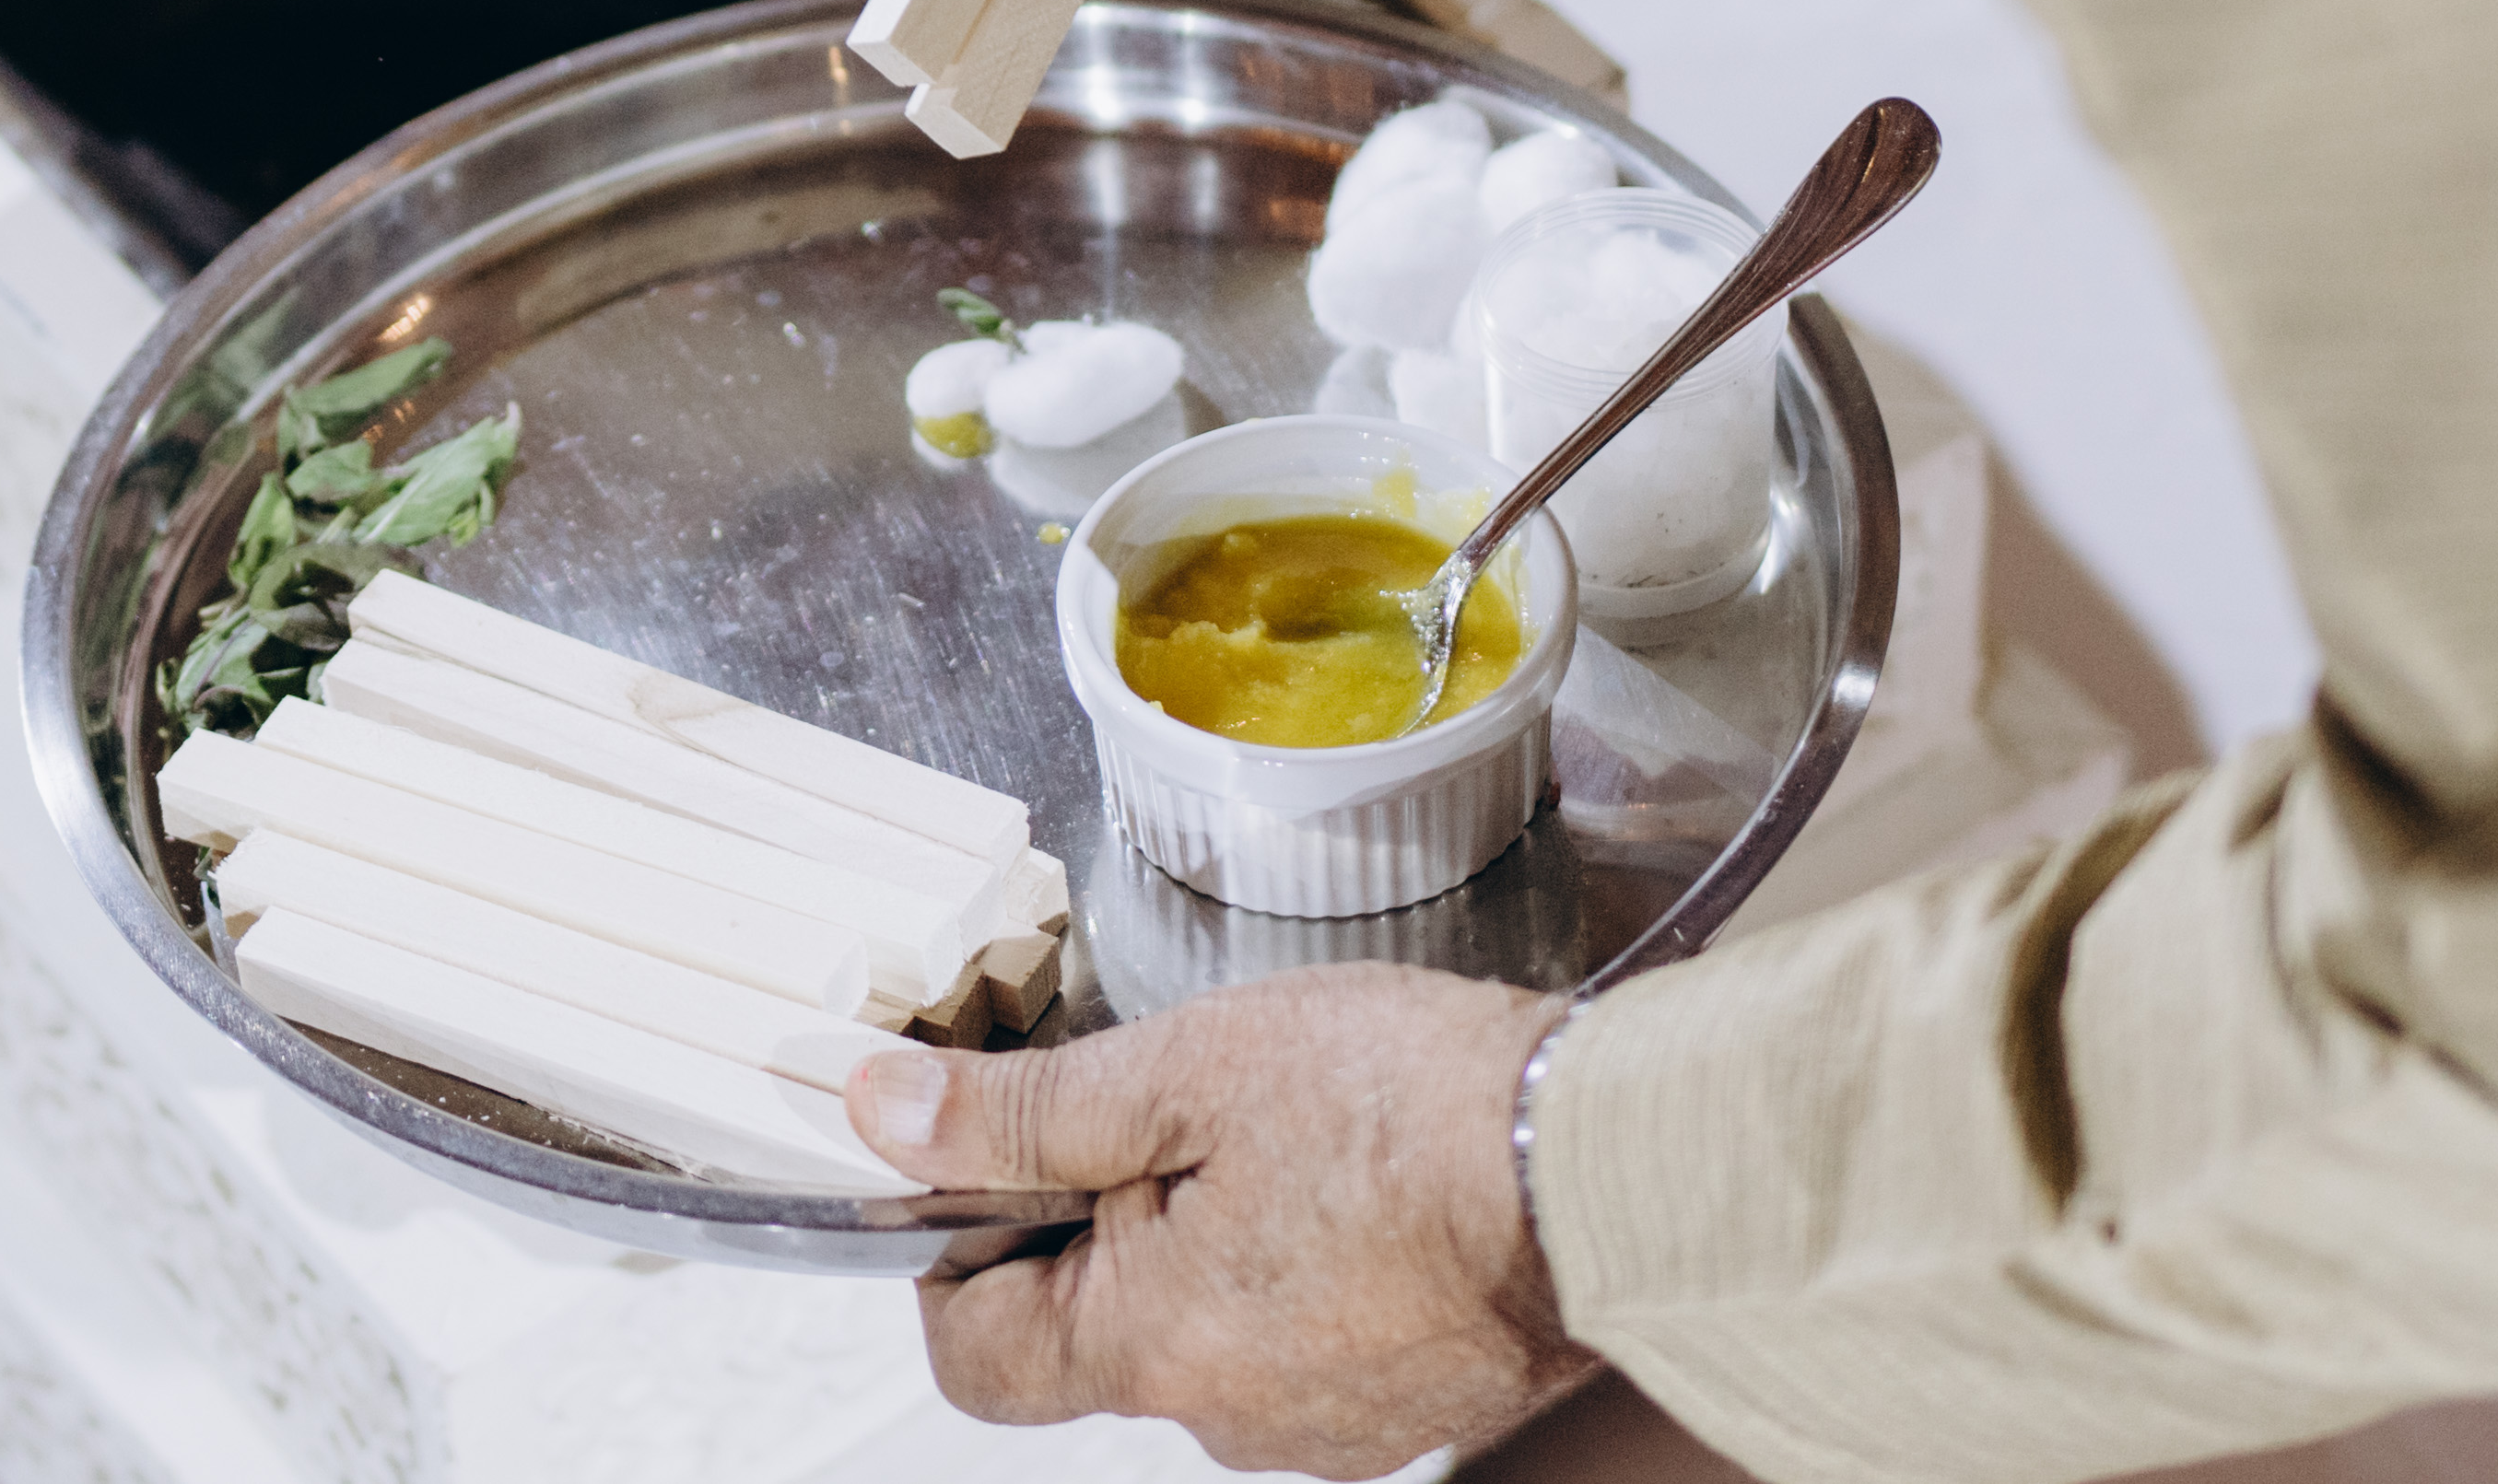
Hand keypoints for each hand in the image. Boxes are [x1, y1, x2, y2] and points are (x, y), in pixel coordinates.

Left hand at [847, 966, 1597, 1478]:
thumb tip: (887, 1113)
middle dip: (1100, 1223)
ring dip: (1208, 1242)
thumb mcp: (1184, 1069)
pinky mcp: (1409, 1408)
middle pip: (1096, 1337)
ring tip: (1280, 1131)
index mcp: (1153, 1346)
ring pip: (1207, 1337)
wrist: (1610, 1167)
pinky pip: (1305, 1346)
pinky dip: (1301, 1272)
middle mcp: (1231, 1419)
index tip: (982, 1165)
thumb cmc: (1411, 1109)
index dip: (947, 1255)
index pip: (974, 1357)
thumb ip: (1025, 1110)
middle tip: (1162, 1107)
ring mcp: (1327, 1428)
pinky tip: (1354, 1183)